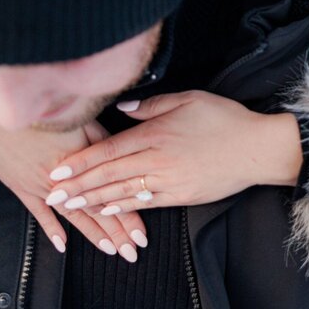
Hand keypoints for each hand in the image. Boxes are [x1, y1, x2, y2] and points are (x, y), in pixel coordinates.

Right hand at [0, 102, 148, 260]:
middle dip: (116, 233)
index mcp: (81, 163)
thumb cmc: (41, 112)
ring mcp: (41, 187)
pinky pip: (39, 213)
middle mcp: (64, 181)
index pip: (110, 195)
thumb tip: (121, 154)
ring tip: (109, 250)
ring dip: (92, 234)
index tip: (141, 235)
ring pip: (73, 215)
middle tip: (132, 253)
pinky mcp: (21, 187)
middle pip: (95, 210)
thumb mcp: (79, 120)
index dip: (128, 216)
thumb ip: (101, 141)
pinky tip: (63, 245)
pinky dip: (51, 229)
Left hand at [45, 91, 302, 214]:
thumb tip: (122, 109)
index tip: (58, 169)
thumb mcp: (190, 99)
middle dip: (77, 186)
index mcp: (157, 134)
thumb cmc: (225, 120)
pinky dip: (122, 207)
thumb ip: (153, 105)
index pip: (109, 150)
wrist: (257, 149)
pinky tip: (104, 210)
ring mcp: (169, 181)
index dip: (81, 161)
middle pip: (109, 174)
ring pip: (123, 192)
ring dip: (92, 200)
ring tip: (69, 206)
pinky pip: (145, 203)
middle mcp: (158, 160)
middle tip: (52, 195)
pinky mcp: (181, 195)